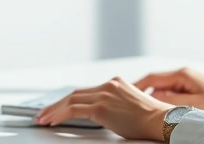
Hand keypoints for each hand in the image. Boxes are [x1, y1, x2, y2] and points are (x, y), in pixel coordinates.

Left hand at [34, 76, 172, 139]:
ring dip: (54, 110)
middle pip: (75, 93)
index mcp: (116, 82)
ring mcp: (104, 94)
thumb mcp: (129, 105)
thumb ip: (113, 104)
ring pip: (71, 100)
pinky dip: (59, 115)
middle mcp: (109, 84)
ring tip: (43, 118)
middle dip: (57, 104)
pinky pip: (73, 110)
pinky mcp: (101, 107)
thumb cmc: (149, 118)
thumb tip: (100, 114)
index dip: (69, 100)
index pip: (86, 90)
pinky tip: (52, 121)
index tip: (59, 107)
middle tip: (44, 113)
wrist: (159, 120)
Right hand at [134, 67, 203, 119]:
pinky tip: (161, 114)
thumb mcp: (194, 104)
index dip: (134, 87)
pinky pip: (172, 95)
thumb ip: (171, 101)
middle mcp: (183, 76)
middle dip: (141, 95)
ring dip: (154, 100)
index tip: (121, 95)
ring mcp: (188, 82)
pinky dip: (164, 103)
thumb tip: (151, 98)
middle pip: (154, 84)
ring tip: (141, 113)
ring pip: (163, 91)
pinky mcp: (193, 90)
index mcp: (181, 75)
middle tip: (127, 107)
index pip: (150, 79)